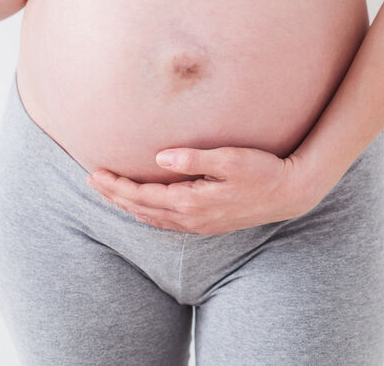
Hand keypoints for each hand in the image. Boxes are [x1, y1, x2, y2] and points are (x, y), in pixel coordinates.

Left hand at [86, 146, 318, 234]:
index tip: (97, 173)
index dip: (117, 186)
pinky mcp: (209, 224)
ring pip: (154, 219)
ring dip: (129, 206)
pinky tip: (145, 210)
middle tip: (93, 181)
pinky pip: (168, 224)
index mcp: (193, 202)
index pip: (144, 195)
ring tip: (111, 194)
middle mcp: (192, 218)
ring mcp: (201, 224)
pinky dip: (149, 215)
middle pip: (142, 210)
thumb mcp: (230, 158)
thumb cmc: (263, 171)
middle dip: (116, 195)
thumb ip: (193, 158)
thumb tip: (159, 159)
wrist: (290, 193)